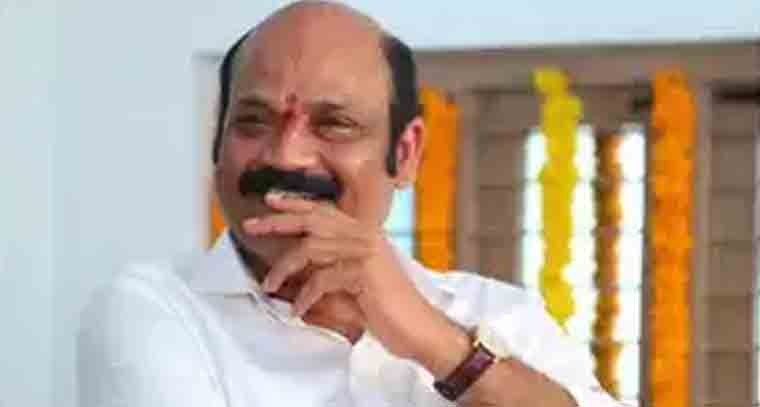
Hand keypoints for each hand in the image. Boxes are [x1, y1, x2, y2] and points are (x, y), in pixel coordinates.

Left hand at [242, 192, 469, 369]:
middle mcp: (365, 236)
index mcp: (364, 234)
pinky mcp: (362, 272)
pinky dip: (305, 296)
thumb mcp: (354, 283)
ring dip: (284, 268)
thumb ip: (329, 269)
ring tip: (269, 284)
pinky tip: (298, 309)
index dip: (296, 202)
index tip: (270, 199)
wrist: (420, 329)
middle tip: (252, 225)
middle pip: (313, 220)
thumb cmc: (388, 309)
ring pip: (311, 248)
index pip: (325, 211)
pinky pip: (320, 279)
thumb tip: (294, 269)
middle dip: (278, 221)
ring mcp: (365, 252)